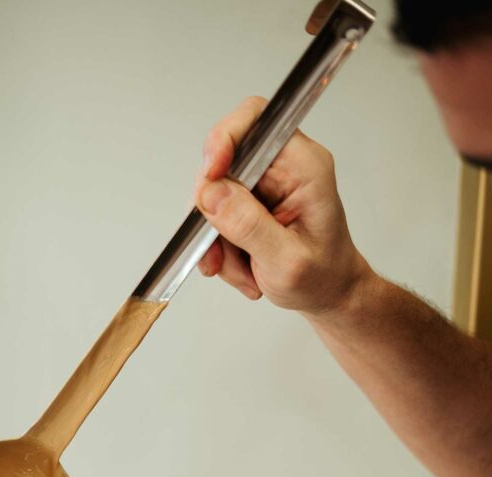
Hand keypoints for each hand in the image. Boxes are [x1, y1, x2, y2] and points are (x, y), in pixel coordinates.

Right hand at [195, 97, 370, 314]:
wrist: (328, 294)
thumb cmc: (322, 277)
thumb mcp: (287, 260)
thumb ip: (249, 225)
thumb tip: (211, 193)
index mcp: (303, 166)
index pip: (256, 120)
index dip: (224, 141)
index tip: (209, 179)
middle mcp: (282, 167)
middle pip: (223, 164)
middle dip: (213, 214)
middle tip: (219, 256)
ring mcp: (263, 185)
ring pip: (213, 196)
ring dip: (217, 240)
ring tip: (244, 272)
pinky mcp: (248, 203)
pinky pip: (215, 216)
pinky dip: (219, 248)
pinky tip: (242, 269)